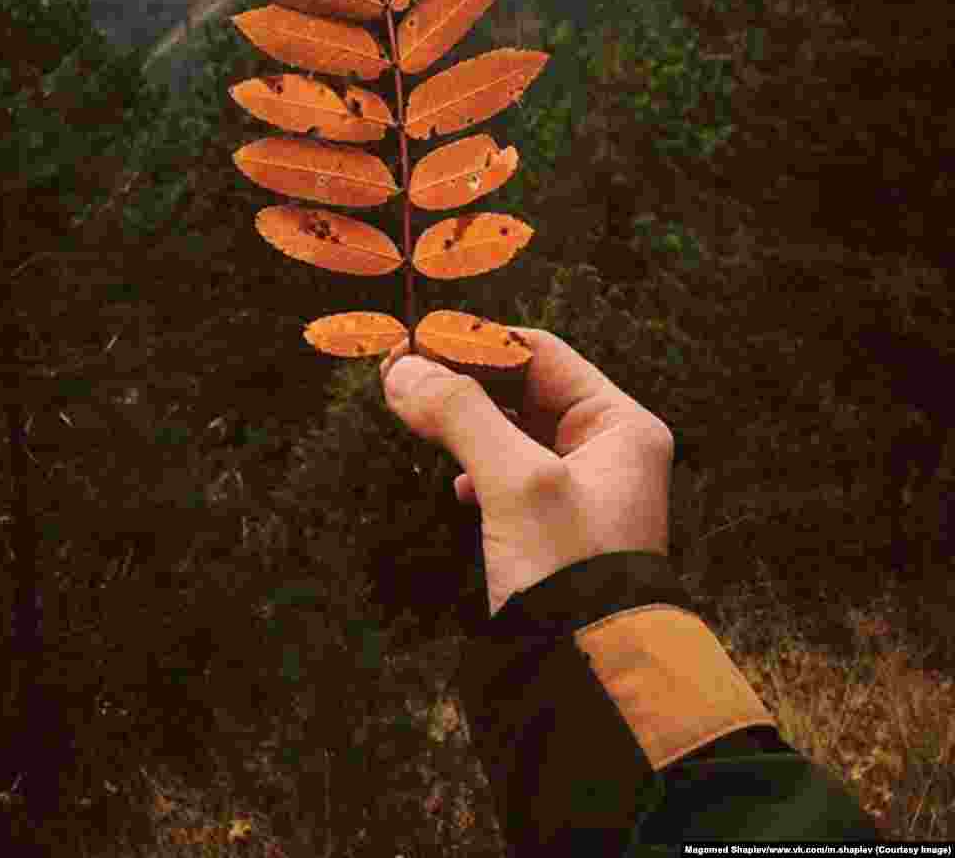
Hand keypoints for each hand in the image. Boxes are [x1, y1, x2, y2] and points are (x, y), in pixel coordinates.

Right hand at [380, 328, 674, 616]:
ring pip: (509, 430)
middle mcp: (606, 450)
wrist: (589, 677)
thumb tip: (402, 370)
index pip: (540, 354)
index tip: (415, 341)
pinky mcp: (551, 526)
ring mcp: (579, 489)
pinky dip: (473, 467)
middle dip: (462, 379)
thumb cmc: (572, 574)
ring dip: (463, 420)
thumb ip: (462, 415)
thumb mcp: (517, 482)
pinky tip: (454, 485)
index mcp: (619, 426)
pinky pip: (506, 473)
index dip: (476, 343)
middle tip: (399, 372)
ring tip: (413, 415)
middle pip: (522, 388)